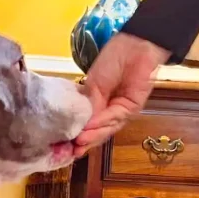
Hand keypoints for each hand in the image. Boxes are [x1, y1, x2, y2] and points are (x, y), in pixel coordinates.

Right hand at [75, 33, 170, 153]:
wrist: (135, 46)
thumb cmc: (114, 59)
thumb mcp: (94, 83)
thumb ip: (89, 105)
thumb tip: (80, 126)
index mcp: (96, 103)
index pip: (86, 123)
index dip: (76, 134)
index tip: (63, 145)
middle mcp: (107, 110)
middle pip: (96, 131)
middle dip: (84, 142)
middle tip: (70, 151)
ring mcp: (119, 111)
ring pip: (105, 129)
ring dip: (91, 136)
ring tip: (78, 143)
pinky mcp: (132, 109)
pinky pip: (114, 119)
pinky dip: (101, 125)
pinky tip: (89, 129)